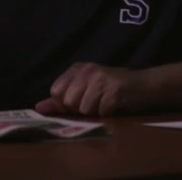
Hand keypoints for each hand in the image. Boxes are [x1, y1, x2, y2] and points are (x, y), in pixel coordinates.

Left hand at [34, 62, 150, 116]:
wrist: (143, 85)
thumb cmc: (111, 90)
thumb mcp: (84, 91)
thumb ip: (59, 100)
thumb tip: (38, 108)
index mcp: (77, 68)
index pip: (56, 92)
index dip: (66, 103)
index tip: (81, 99)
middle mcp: (87, 69)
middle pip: (69, 102)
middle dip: (81, 109)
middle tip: (96, 101)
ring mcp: (101, 77)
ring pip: (85, 109)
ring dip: (96, 112)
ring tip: (106, 102)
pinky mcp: (115, 88)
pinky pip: (102, 111)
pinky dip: (108, 113)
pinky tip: (115, 104)